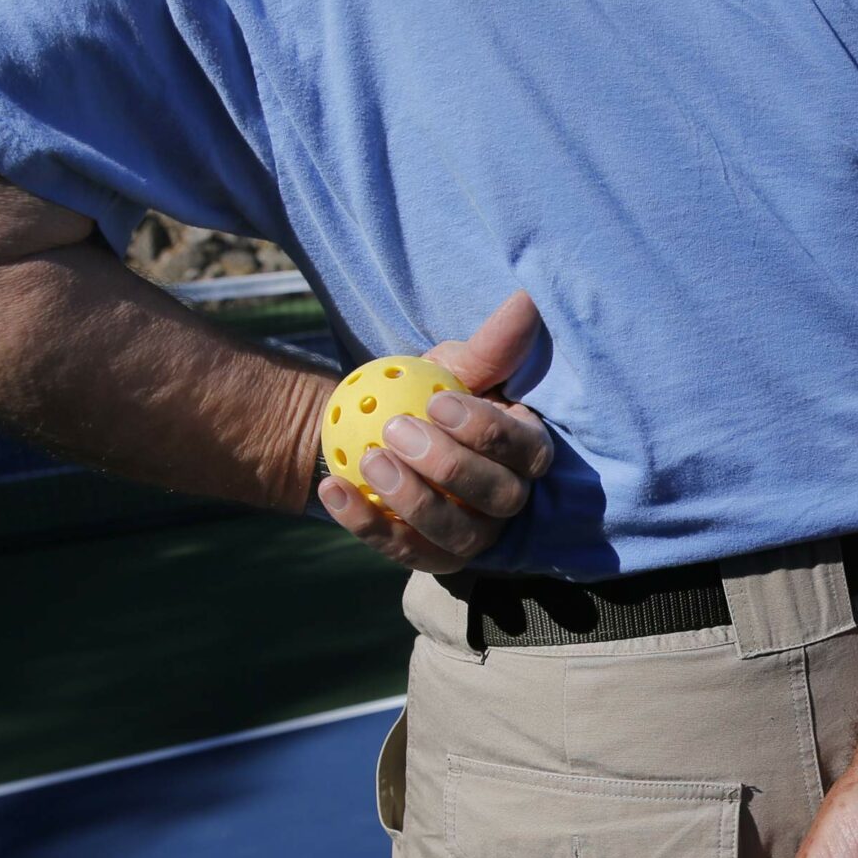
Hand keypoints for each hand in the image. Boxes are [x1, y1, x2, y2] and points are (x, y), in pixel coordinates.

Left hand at [317, 290, 554, 570]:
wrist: (379, 434)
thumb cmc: (431, 397)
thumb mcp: (455, 368)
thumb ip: (488, 347)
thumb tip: (525, 300)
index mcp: (525, 452)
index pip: (523, 450)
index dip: (485, 432)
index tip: (437, 403)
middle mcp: (508, 501)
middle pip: (498, 498)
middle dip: (448, 467)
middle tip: (396, 431)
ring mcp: (471, 536)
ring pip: (456, 535)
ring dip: (412, 501)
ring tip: (370, 460)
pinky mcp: (428, 557)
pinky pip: (401, 549)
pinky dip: (364, 523)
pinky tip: (332, 489)